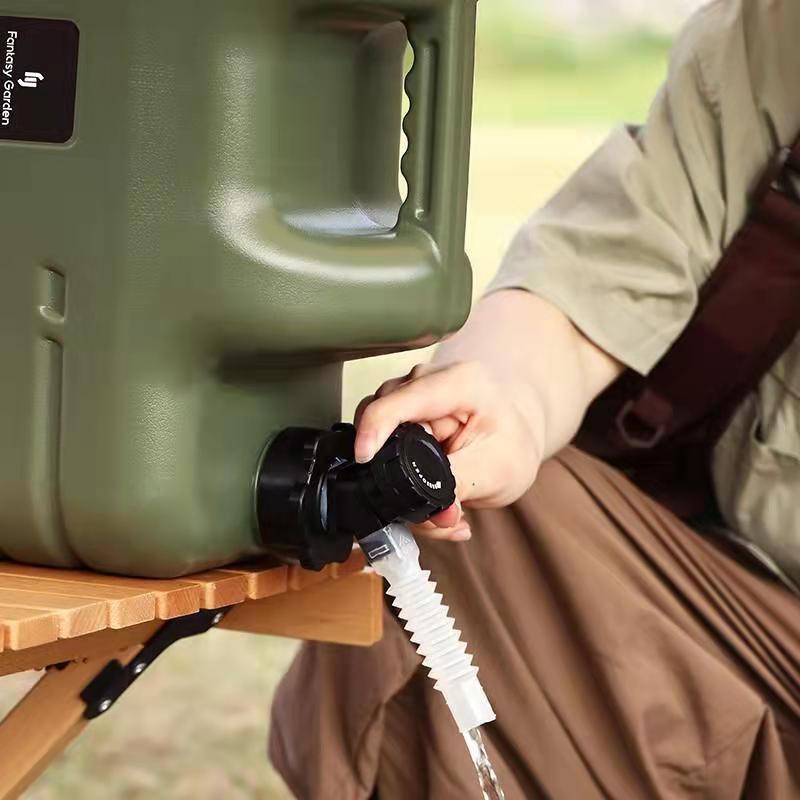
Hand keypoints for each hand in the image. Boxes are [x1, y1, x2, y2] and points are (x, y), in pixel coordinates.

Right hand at [354, 361, 544, 540]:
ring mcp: (407, 395)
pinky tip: (433, 498)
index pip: (399, 401)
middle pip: (382, 421)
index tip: (364, 459)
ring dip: (401, 485)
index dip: (373, 430)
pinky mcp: (397, 413)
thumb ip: (459, 489)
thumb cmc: (512, 442)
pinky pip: (383, 446)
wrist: (517, 433)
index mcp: (457, 383)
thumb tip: (432, 514)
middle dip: (395, 475)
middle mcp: (424, 380)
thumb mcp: (498, 469)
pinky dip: (401, 480)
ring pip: (378, 439)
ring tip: (441, 508)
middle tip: (433, 512)